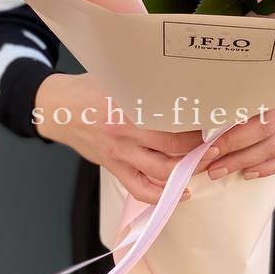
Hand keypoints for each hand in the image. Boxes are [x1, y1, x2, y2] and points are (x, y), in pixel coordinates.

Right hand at [33, 72, 219, 205]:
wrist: (58, 108)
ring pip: (162, 171)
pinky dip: (163, 195)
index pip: (172, 118)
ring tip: (206, 164)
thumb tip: (183, 82)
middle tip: (217, 144)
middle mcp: (125, 132)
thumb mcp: (118, 78)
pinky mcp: (114, 168)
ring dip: (188, 171)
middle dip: (200, 148)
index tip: (213, 119)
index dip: (198, 122)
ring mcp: (119, 153)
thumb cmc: (91, 88)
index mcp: (128, 106)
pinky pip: (140, 189)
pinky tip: (183, 191)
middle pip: (174, 147)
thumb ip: (145, 84)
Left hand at [204, 47, 274, 181]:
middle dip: (231, 148)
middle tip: (204, 159)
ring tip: (218, 170)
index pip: (254, 105)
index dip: (230, 123)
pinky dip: (270, 167)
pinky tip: (249, 172)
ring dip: (245, 161)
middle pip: (263, 130)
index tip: (205, 137)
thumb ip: (254, 56)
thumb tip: (217, 68)